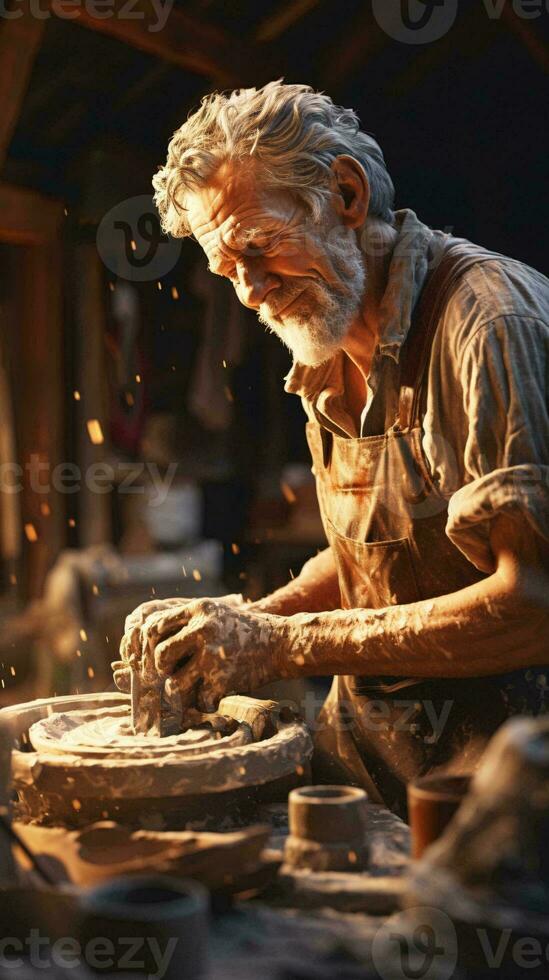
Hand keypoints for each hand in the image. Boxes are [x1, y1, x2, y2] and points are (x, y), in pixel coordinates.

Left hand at [111, 594, 244, 693]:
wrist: (280, 643)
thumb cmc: (242, 631)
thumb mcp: (213, 614)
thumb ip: (184, 624)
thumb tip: (148, 643)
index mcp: (197, 610)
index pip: (154, 627)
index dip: (151, 645)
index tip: (160, 656)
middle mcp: (202, 629)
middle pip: (160, 655)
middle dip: (163, 669)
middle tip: (174, 673)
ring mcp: (213, 654)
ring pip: (174, 683)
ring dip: (180, 690)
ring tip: (191, 687)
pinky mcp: (224, 677)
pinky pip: (199, 700)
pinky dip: (205, 702)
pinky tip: (214, 694)